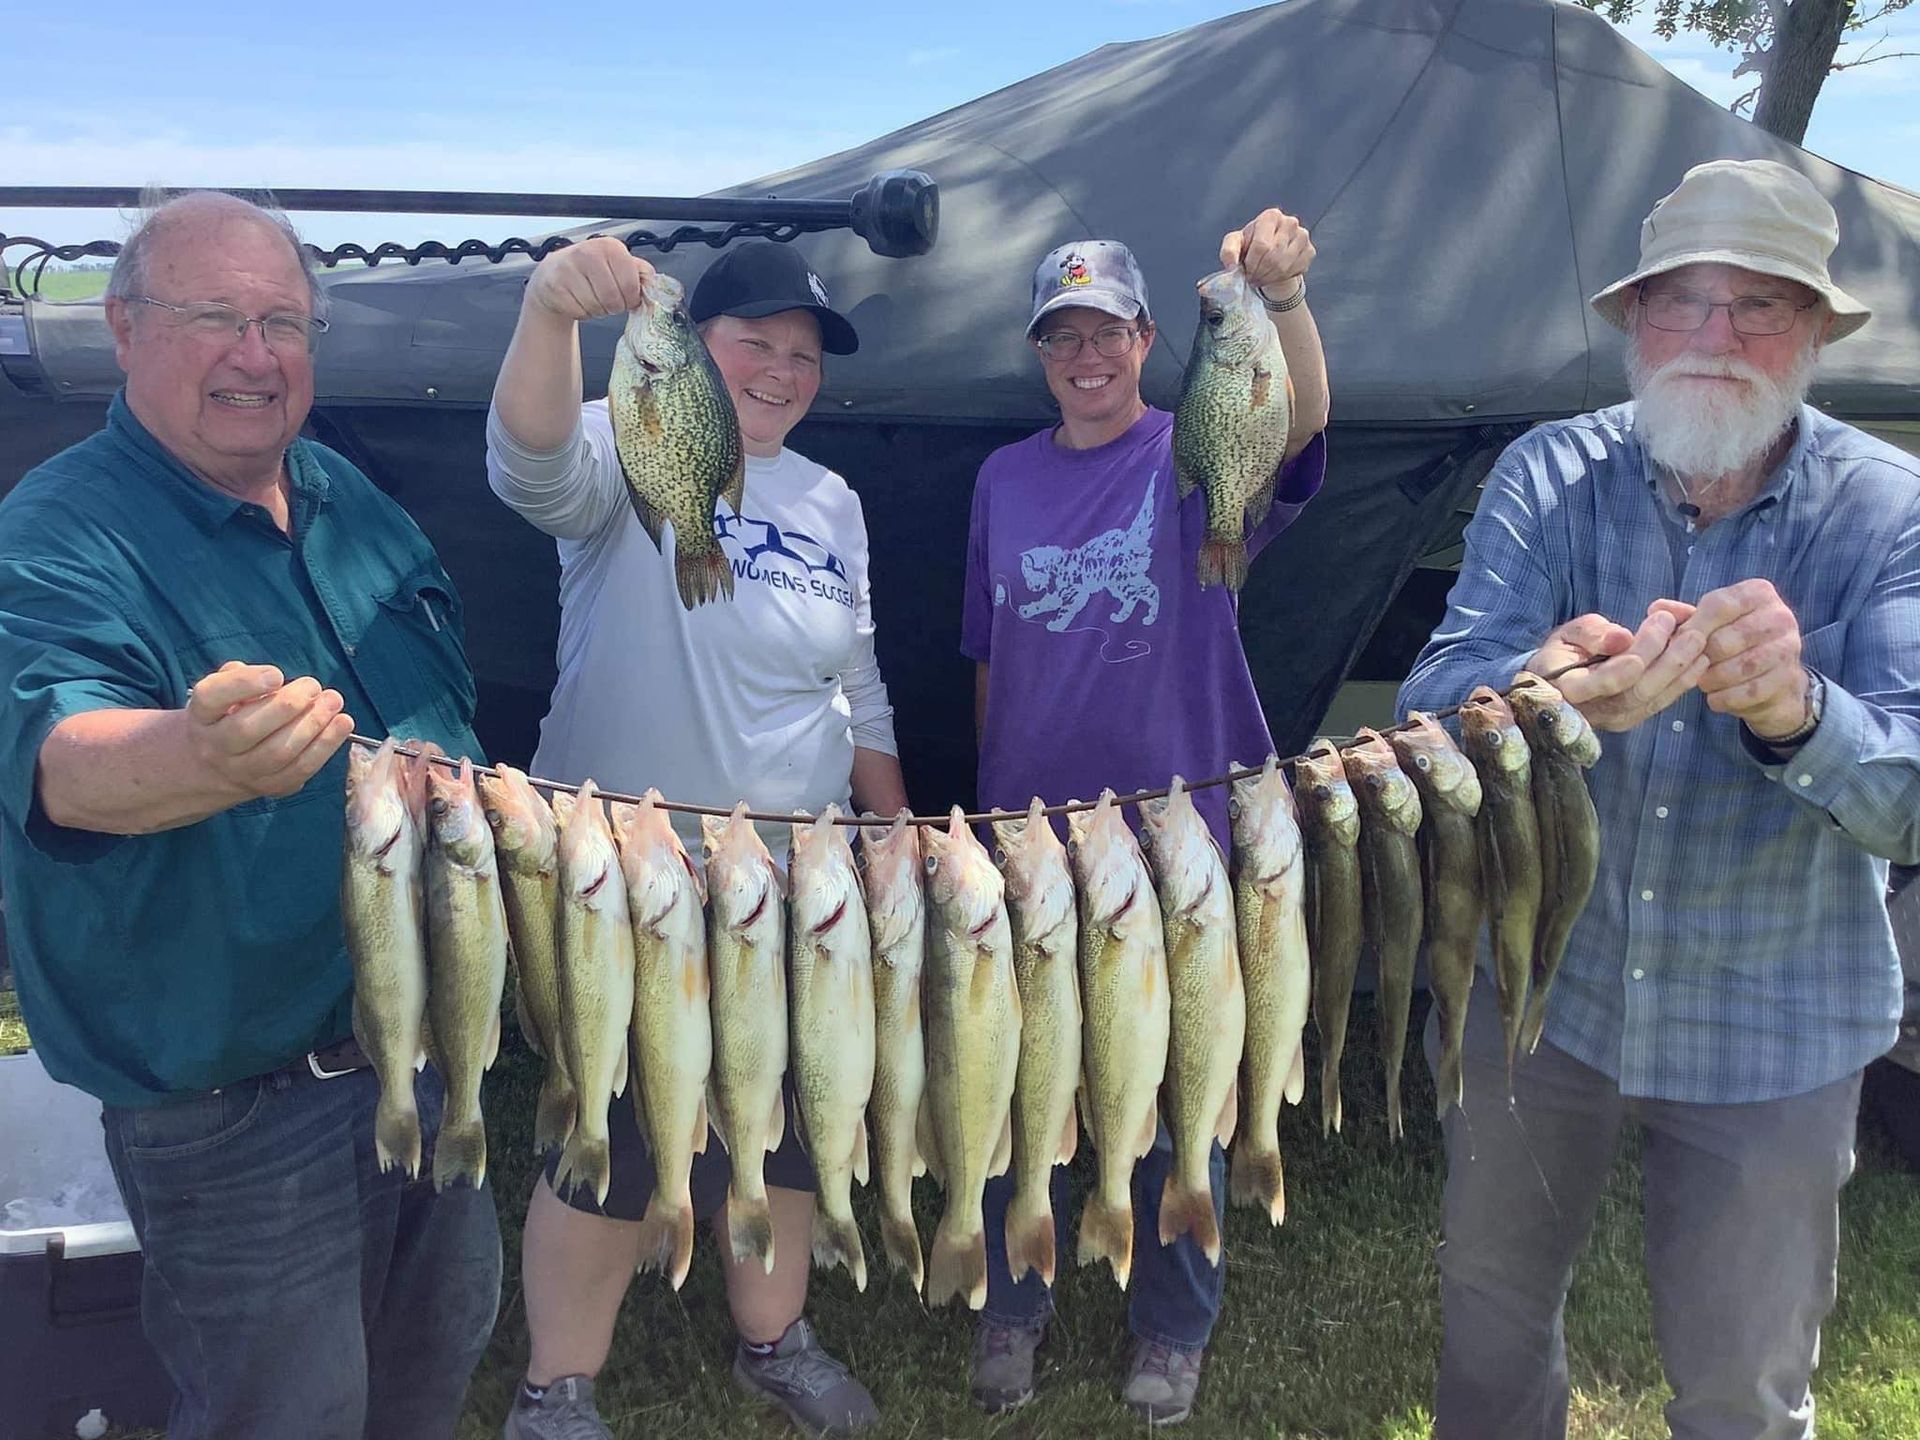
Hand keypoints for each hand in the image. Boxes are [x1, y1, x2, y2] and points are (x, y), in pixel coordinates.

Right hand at [184, 661, 354, 802]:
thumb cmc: (228, 714)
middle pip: (247, 729)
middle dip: (288, 705)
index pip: (212, 697)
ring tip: (333, 702)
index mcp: (201, 715)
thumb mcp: (223, 690)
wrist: (215, 765)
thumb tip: (275, 680)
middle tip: (313, 686)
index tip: (276, 674)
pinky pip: (300, 770)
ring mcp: (241, 772)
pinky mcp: (269, 787)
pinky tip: (342, 724)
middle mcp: (214, 746)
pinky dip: (325, 746)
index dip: (243, 684)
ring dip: (313, 725)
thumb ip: (241, 677)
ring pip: (277, 752)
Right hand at [524, 236, 655, 322]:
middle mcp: (588, 253)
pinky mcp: (555, 285)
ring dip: (597, 310)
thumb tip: (656, 286)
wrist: (554, 273)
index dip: (631, 298)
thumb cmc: (591, 270)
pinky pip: (578, 312)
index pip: (631, 286)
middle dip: (614, 306)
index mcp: (610, 247)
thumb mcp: (617, 265)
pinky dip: (581, 313)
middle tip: (608, 299)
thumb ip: (639, 273)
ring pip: (596, 307)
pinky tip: (578, 299)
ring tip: (592, 298)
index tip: (626, 297)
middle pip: (613, 299)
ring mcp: (568, 269)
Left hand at [1220, 208, 1313, 294]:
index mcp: (1271, 216)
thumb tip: (1231, 266)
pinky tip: (1275, 275)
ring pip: (1284, 266)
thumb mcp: (1235, 243)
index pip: (1261, 246)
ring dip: (1269, 278)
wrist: (1269, 254)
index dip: (1251, 264)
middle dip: (1259, 272)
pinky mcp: (1310, 251)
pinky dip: (1282, 278)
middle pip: (1272, 257)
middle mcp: (1290, 222)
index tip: (1245, 271)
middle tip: (1252, 278)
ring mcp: (1303, 236)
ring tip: (1261, 277)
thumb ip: (1229, 251)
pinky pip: (1295, 270)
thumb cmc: (1250, 245)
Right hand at [1525, 602, 1707, 732]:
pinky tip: (1699, 660)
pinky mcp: (1634, 718)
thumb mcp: (1569, 634)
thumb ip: (1592, 634)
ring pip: (1652, 698)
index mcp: (1568, 689)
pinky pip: (1661, 702)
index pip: (1600, 683)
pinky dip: (1683, 681)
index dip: (1629, 664)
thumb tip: (1622, 638)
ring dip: (1680, 669)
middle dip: (1666, 661)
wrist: (1559, 681)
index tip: (1653, 632)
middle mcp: (1593, 711)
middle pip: (1634, 692)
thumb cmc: (1564, 652)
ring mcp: (1615, 719)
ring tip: (1699, 641)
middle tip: (1691, 632)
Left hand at [1674, 579, 1808, 736]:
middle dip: (1700, 658)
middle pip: (1725, 640)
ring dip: (1711, 680)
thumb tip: (1656, 610)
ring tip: (1702, 681)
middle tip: (1690, 667)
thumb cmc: (1731, 644)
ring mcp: (1789, 647)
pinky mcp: (1788, 678)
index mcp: (1758, 593)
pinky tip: (1715, 696)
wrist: (1770, 680)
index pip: (1720, 604)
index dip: (1693, 626)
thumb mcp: (1708, 624)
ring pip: (1737, 668)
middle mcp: (1780, 616)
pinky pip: (1747, 692)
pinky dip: (1724, 698)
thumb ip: (1682, 616)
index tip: (1677, 642)